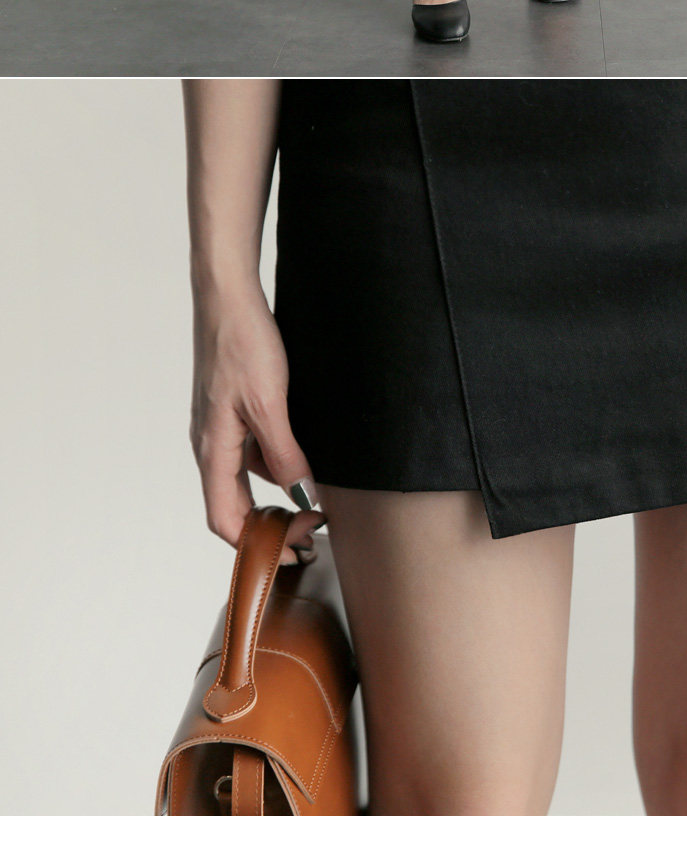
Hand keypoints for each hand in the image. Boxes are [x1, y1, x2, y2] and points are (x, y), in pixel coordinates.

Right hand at [190, 279, 322, 558]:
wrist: (228, 297)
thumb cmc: (242, 343)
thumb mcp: (271, 405)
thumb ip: (285, 455)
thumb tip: (302, 497)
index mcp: (212, 450)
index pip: (225, 520)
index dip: (257, 545)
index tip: (295, 550)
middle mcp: (209, 446)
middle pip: (234, 507)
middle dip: (269, 529)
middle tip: (310, 535)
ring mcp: (219, 431)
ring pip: (245, 482)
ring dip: (276, 497)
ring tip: (315, 499)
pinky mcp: (230, 416)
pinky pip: (250, 456)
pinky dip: (275, 467)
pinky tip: (302, 459)